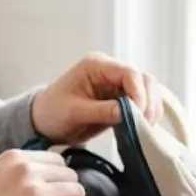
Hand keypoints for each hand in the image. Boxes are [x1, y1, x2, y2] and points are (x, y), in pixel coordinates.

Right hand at [0, 150, 91, 195]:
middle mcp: (28, 171)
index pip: (55, 159)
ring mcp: (36, 194)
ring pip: (76, 191)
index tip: (56, 186)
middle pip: (69, 174)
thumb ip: (18, 170)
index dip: (59, 174)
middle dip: (68, 188)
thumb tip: (47, 176)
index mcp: (15, 157)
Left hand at [30, 52, 162, 145]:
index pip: (130, 74)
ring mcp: (117, 85)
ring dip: (151, 110)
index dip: (139, 94)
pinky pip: (144, 105)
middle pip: (145, 81)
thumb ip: (103, 111)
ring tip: (144, 130)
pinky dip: (147, 116)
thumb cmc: (52, 113)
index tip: (138, 116)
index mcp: (97, 66)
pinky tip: (142, 129)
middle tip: (144, 126)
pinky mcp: (121, 100)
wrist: (43, 123)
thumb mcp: (74, 112)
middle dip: (148, 103)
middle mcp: (111, 72)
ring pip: (149, 92)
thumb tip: (130, 113)